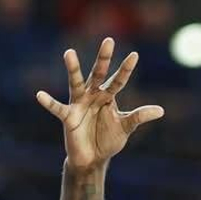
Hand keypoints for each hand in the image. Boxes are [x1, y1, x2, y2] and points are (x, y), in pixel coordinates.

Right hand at [36, 38, 163, 169]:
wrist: (92, 159)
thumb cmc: (107, 139)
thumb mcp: (125, 127)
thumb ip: (139, 117)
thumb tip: (161, 111)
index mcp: (108, 96)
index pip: (119, 80)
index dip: (126, 69)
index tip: (135, 55)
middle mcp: (93, 95)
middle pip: (99, 73)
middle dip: (104, 58)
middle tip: (109, 40)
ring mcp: (79, 104)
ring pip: (76, 82)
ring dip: (73, 68)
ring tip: (68, 53)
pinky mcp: (68, 117)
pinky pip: (57, 108)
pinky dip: (48, 102)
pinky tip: (39, 94)